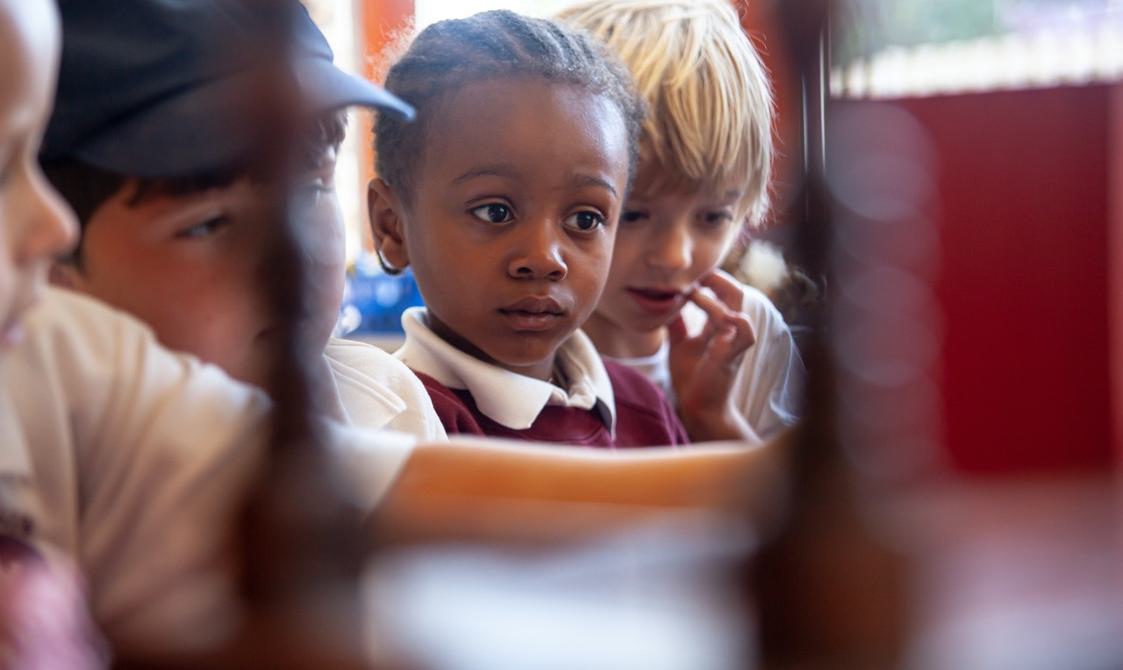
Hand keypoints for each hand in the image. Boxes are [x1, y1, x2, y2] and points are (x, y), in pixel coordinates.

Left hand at [668, 270, 758, 441]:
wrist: (698, 406)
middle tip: (693, 274)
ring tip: (692, 292)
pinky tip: (714, 314)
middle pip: (734, 291)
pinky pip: (745, 331)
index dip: (708, 279)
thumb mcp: (680, 344)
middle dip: (716, 277)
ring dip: (714, 295)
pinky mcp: (733, 354)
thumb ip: (676, 325)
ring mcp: (733, 341)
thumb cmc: (692, 377)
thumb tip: (664, 304)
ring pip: (736, 306)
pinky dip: (734, 318)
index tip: (686, 275)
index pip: (721, 291)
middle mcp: (729, 329)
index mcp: (719, 325)